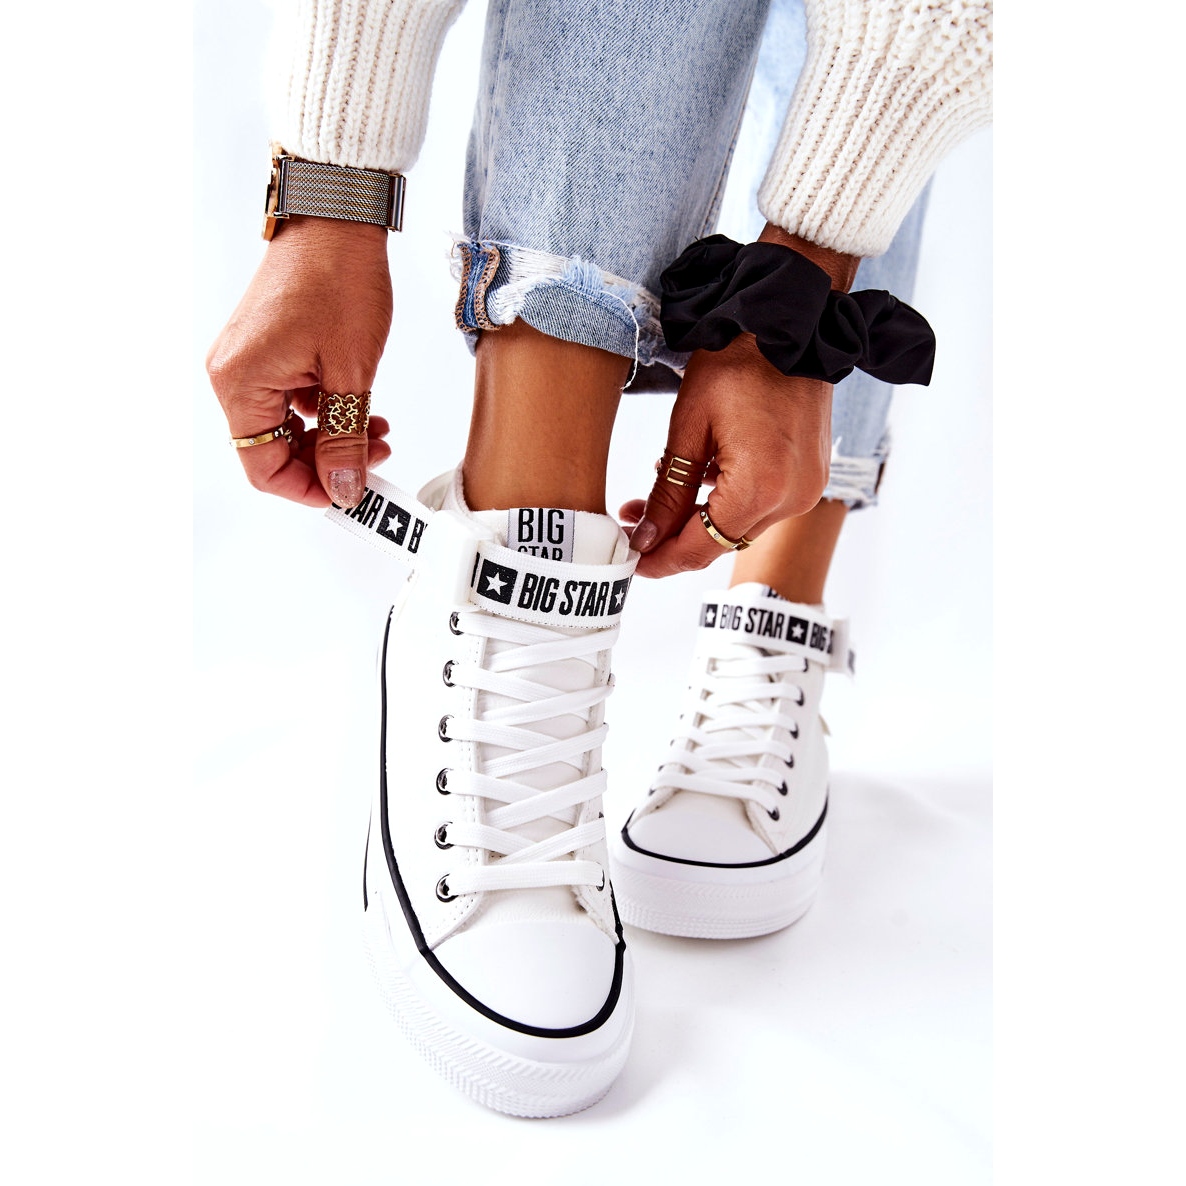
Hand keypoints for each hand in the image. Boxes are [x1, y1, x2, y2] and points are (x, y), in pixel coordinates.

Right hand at [207, 216, 394, 507]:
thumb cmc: (337, 276)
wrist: (336, 217)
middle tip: (374, 459)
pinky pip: (291, 399)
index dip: (307, 489)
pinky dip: (325, 410)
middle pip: (272, 450)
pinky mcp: (267, 349)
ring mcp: (249, 360)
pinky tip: (361, 405)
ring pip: (287, 426)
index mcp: (241, 383)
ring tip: (376, 429)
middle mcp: (234, 374)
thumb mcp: (351, 371)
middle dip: (326, 462)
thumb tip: (342, 487)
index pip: (261, 467)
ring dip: (332, 436)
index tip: (349, 494)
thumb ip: (343, 438)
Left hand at [622, 334, 832, 576]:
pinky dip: (726, 500)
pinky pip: (760, 506)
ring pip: (738, 527)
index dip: (660, 560)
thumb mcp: (689, 427)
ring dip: (697, 518)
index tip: (629, 560)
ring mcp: (806, 491)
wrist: (793, 324)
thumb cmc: (738, 362)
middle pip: (720, 542)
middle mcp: (791, 500)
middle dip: (672, 537)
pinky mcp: (809, 479)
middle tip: (632, 521)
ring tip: (654, 495)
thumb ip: (668, 493)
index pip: (701, 548)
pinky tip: (698, 476)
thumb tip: (646, 540)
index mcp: (760, 489)